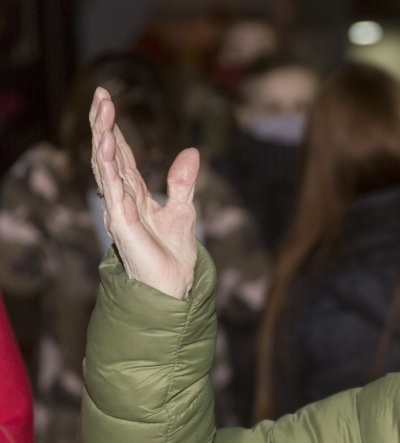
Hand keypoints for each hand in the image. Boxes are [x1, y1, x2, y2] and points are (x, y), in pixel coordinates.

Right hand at [90, 87, 198, 298]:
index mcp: (136, 193)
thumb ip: (183, 181)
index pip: (122, 155)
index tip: (108, 100)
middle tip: (101, 95)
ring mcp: (119, 211)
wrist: (175, 284)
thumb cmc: (174, 252)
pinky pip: (112, 191)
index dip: (114, 129)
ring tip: (102, 111)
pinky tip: (107, 147)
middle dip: (104, 125)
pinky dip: (109, 169)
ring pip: (106, 168)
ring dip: (103, 139)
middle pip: (109, 155)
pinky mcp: (122, 225)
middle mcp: (123, 199)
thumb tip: (192, 151)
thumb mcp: (184, 208)